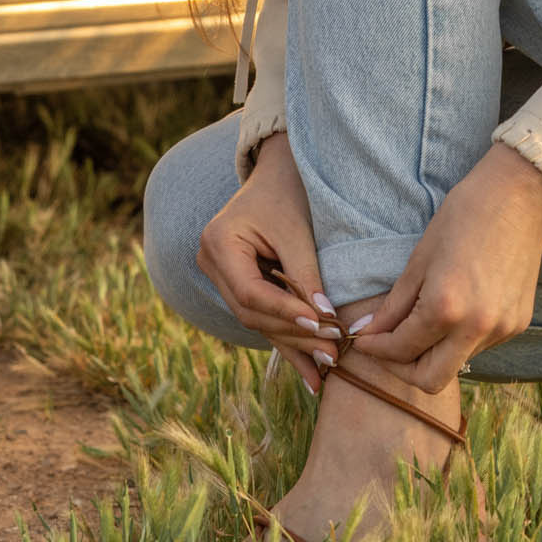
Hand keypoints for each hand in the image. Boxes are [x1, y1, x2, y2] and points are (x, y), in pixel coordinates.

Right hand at [195, 134, 337, 391]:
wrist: (276, 172)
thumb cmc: (287, 193)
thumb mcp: (298, 230)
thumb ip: (306, 274)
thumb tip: (325, 320)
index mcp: (218, 243)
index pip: (251, 292)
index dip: (285, 312)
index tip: (321, 325)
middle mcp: (211, 263)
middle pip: (252, 313)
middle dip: (293, 335)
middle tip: (331, 353)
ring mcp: (220, 276)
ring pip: (257, 321)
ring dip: (293, 344)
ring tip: (325, 367)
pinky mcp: (236, 285)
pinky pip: (262, 316)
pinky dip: (287, 338)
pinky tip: (308, 369)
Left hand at [356, 146, 541, 391]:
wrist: (521, 194)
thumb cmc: (465, 214)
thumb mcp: (420, 258)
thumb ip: (394, 305)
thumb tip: (369, 333)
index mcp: (446, 309)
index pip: (401, 350)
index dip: (376, 349)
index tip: (364, 341)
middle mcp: (477, 328)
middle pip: (431, 380)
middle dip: (403, 369)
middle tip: (389, 347)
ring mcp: (502, 329)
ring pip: (457, 363)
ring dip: (434, 352)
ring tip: (423, 321)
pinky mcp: (519, 323)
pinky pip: (480, 345)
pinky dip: (461, 337)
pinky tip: (457, 308)